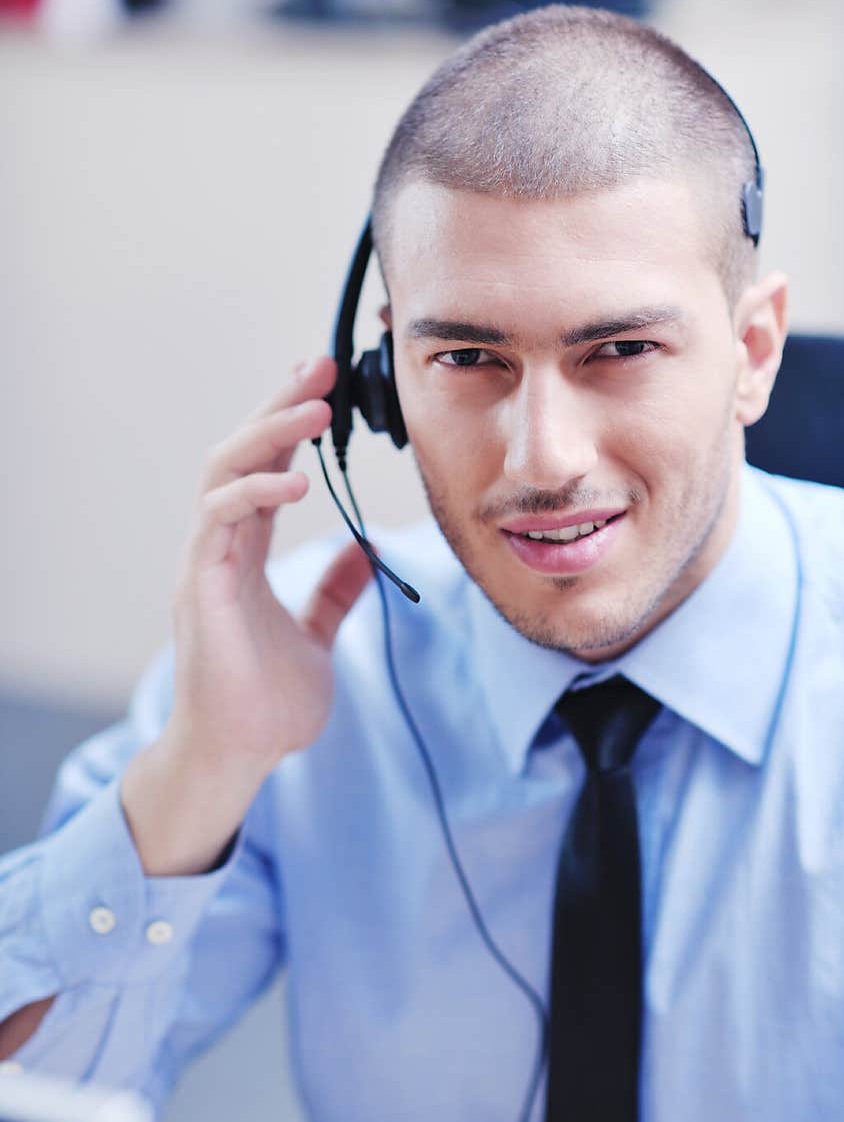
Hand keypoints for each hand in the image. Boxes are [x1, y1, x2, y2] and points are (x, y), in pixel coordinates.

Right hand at [165, 354, 373, 777]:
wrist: (239, 755)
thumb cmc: (267, 704)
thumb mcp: (316, 638)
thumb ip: (333, 594)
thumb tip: (364, 552)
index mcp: (244, 553)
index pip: (265, 470)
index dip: (290, 424)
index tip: (325, 383)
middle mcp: (220, 547)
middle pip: (240, 454)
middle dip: (279, 406)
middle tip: (321, 365)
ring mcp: (205, 563)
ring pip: (223, 473)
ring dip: (268, 434)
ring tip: (315, 406)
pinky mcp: (202, 588)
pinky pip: (219, 521)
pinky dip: (255, 494)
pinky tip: (299, 481)